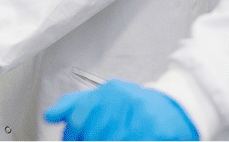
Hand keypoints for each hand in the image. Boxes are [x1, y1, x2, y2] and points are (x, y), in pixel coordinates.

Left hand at [43, 79, 197, 141]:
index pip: (77, 117)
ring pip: (108, 139)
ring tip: (115, 140)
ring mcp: (139, 114)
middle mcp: (122, 99)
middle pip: (93, 134)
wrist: (178, 108)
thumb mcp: (107, 98)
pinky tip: (129, 141)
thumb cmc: (139, 106)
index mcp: (108, 91)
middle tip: (98, 141)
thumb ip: (76, 105)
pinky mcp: (154, 130)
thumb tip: (49, 116)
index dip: (71, 137)